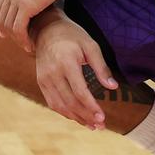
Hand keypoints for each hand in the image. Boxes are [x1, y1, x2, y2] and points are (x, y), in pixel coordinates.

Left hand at [0, 0, 69, 51]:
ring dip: (16, 39)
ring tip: (27, 46)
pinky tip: (30, 44)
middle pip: (2, 18)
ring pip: (8, 26)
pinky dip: (22, 39)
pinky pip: (18, 29)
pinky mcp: (25, 6)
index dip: (4, 21)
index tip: (10, 32)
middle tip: (20, 43)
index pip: (0, 8)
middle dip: (8, 33)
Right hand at [33, 11, 118, 128]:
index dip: (91, 107)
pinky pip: (52, 103)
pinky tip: (78, 117)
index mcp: (66, 62)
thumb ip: (101, 67)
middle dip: (86, 116)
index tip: (103, 117)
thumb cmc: (72, 36)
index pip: (79, 91)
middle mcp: (52, 73)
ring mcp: (44, 79)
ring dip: (77, 118)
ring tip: (92, 126)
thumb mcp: (90, 45)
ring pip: (60, 106)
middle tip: (101, 125)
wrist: (46, 28)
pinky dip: (65, 113)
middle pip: (70, 102)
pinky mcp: (41, 82)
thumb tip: (113, 87)